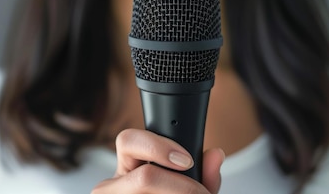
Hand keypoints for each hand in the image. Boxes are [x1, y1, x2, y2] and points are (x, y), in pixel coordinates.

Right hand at [91, 128, 224, 193]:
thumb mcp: (183, 188)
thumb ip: (202, 174)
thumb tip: (216, 155)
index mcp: (127, 166)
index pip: (129, 140)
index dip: (160, 147)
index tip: (187, 161)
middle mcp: (112, 185)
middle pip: (144, 176)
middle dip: (180, 185)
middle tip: (199, 193)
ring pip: (145, 189)